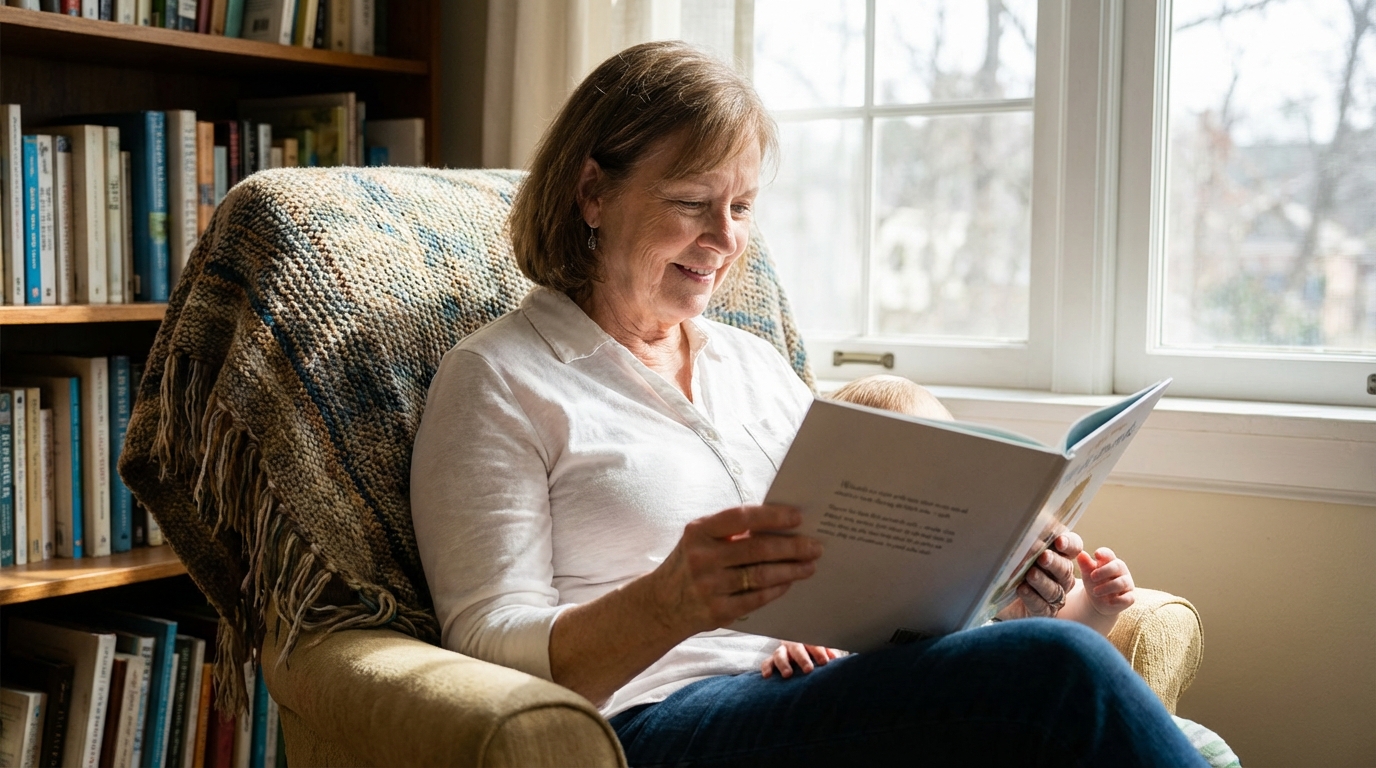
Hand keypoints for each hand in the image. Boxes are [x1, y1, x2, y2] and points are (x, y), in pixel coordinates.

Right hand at [649, 505, 822, 635]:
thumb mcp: (700, 540)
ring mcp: (709, 587)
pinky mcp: (717, 612)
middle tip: (815, 546)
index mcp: (698, 531)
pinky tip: (789, 582)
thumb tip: (779, 525)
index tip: (798, 517)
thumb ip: (731, 531)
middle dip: (792, 547)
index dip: (772, 516)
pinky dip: (777, 589)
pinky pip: (756, 599)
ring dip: (791, 570)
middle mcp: (702, 558)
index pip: (741, 518)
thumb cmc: (690, 564)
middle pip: (757, 549)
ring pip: (761, 576)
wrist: (660, 605)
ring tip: (809, 565)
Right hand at [761, 641, 843, 678]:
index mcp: (807, 641)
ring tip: (788, 674)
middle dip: (802, 659)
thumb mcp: (821, 651)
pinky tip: (767, 676)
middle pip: (797, 649)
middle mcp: (793, 645)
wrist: (797, 651)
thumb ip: (828, 653)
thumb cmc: (813, 654)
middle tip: (808, 669)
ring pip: (780, 654)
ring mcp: (782, 652)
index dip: (818, 652)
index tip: (824, 662)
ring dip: (784, 664)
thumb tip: (836, 659)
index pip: (813, 644)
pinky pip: (767, 662)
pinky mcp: (772, 660)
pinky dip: (766, 668)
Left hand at [999, 531, 1082, 619]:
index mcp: (1058, 555)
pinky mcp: (1042, 612)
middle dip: (1054, 562)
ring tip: (1030, 574)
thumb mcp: (1015, 549)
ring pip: (1055, 589)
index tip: (1059, 541)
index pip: (1073, 547)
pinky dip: (1032, 597)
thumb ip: (1026, 538)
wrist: (993, 594)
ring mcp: (1053, 596)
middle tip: (1043, 557)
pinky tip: (1022, 589)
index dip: (1070, 544)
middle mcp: (1060, 576)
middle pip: (1065, 569)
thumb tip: (1026, 522)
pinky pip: (1042, 606)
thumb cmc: (1008, 566)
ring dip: (1042, 581)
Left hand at [1077, 547, 1134, 615]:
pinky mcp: (1130, 597)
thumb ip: (1085, 564)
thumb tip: (1080, 554)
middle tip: (1092, 577)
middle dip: (1104, 571)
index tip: (1096, 555)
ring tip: (1095, 592)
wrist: (1097, 600)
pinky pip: (1129, 598)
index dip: (1104, 553)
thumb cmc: (1094, 581)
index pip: (1109, 554)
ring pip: (1122, 582)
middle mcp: (1121, 571)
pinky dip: (1120, 600)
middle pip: (1117, 566)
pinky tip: (1110, 601)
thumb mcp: (1088, 573)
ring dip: (1107, 587)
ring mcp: (1127, 584)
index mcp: (1110, 561)